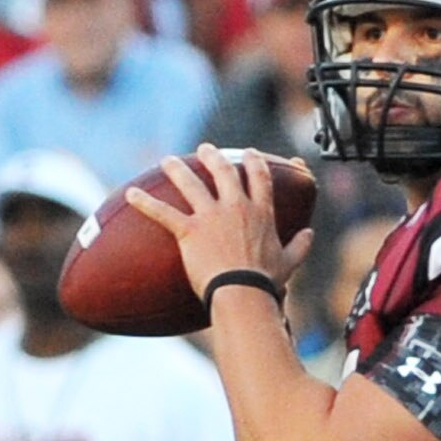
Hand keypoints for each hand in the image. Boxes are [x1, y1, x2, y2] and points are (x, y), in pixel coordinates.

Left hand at [124, 147, 313, 301]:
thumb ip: (300, 246)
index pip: (259, 179)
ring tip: (169, 160)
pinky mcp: (189, 231)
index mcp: (260, 213)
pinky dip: (144, 203)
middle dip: (214, 157)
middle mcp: (236, 207)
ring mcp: (211, 217)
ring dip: (178, 169)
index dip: (254, 163)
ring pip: (191, 184)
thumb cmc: (266, 282)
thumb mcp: (289, 263)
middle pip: (224, 172)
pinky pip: (163, 213)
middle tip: (206, 148)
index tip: (250, 153)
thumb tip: (311, 234)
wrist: (243, 292)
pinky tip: (129, 194)